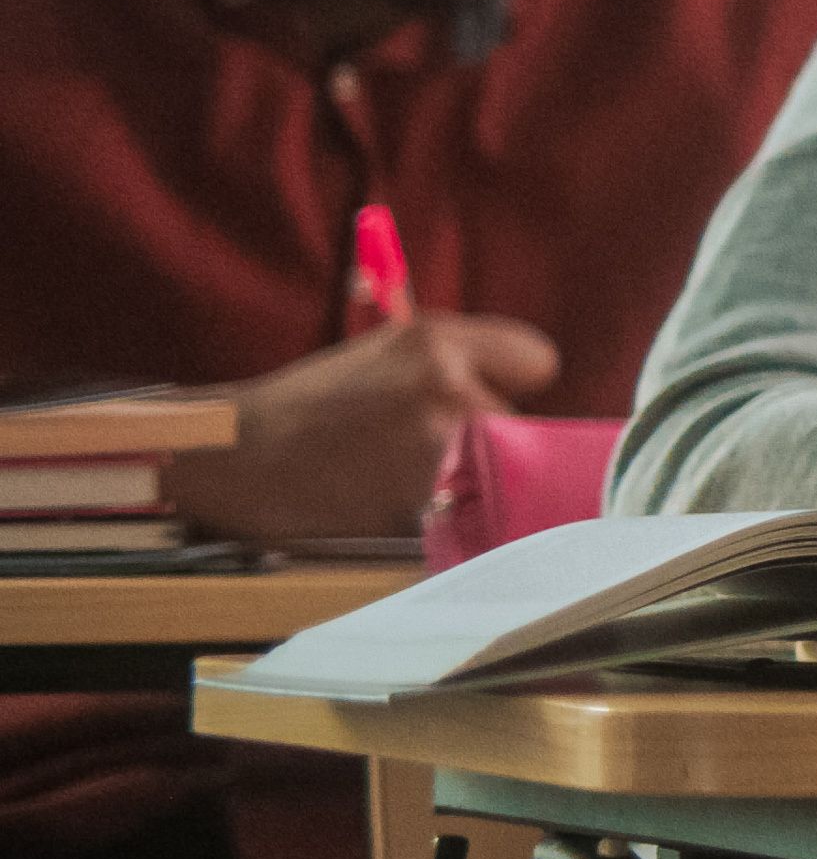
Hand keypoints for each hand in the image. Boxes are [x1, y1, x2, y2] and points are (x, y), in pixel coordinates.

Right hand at [171, 307, 557, 542]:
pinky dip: (445, 515)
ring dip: (472, 481)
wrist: (235, 457)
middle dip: (495, 439)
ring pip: (502, 474)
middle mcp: (446, 391)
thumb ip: (465, 357)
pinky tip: (396, 503)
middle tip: (430, 446)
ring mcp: (436, 453)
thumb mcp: (390, 349)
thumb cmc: (313, 403)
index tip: (491, 395)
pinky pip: (468, 513)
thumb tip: (536, 389)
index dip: (515, 384)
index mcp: (439, 343)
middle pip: (527, 426)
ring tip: (403, 474)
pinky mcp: (420, 509)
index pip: (540, 362)